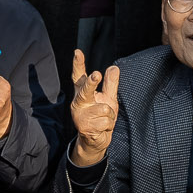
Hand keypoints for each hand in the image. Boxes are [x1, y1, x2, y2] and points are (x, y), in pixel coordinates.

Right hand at [67, 49, 119, 166]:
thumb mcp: (108, 99)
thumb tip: (114, 68)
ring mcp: (80, 115)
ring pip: (104, 108)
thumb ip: (110, 84)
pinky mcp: (84, 127)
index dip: (78, 64)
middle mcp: (78, 102)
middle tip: (96, 74)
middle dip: (91, 82)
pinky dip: (108, 125)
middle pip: (85, 90)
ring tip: (104, 120)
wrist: (95, 141)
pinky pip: (106, 121)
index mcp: (83, 93)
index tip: (78, 52)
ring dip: (109, 116)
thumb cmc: (101, 117)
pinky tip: (102, 128)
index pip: (79, 76)